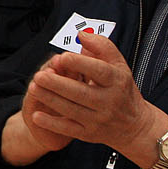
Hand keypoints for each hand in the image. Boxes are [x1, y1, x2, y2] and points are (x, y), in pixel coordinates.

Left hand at [21, 29, 154, 153]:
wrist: (134, 126)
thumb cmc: (122, 90)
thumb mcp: (119, 65)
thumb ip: (102, 47)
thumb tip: (81, 35)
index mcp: (116, 81)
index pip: (99, 72)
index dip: (81, 64)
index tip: (63, 56)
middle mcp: (109, 101)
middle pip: (81, 93)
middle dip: (58, 84)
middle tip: (40, 75)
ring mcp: (99, 119)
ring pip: (72, 110)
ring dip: (50, 99)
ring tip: (33, 88)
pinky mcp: (89, 133)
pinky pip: (69, 129)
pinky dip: (52, 123)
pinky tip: (37, 116)